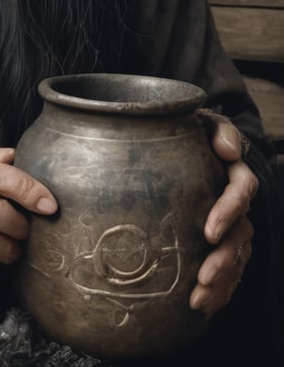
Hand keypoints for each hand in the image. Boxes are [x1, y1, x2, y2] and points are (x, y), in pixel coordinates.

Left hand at [190, 113, 257, 315]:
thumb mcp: (205, 123)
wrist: (189, 147)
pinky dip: (219, 291)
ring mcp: (233, 227)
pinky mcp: (222, 244)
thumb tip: (228, 151)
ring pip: (236, 258)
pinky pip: (229, 271)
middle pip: (241, 234)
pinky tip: (204, 307)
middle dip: (225, 259)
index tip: (209, 231)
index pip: (241, 192)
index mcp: (236, 175)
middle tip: (203, 277)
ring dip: (222, 282)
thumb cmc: (194, 134)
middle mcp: (238, 205)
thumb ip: (218, 131)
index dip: (228, 212)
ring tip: (200, 299)